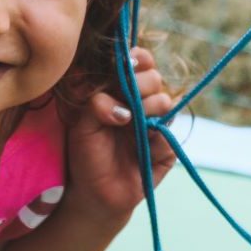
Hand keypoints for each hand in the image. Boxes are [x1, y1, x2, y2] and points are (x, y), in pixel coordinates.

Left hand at [61, 47, 175, 222]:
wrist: (95, 193)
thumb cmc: (86, 153)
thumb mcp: (82, 125)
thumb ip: (96, 104)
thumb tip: (119, 105)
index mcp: (120, 90)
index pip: (138, 62)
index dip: (137, 58)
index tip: (128, 63)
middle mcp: (141, 103)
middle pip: (154, 77)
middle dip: (139, 84)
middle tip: (126, 97)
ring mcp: (156, 124)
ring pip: (164, 101)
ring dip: (146, 107)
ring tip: (128, 123)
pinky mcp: (166, 147)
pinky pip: (168, 134)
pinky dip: (154, 137)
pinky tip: (141, 146)